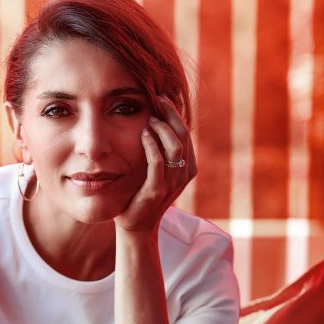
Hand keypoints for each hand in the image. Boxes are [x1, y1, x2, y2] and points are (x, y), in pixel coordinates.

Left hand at [114, 95, 196, 231]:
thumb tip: (157, 119)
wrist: (136, 225)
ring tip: (151, 117)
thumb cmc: (142, 194)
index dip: (176, 113)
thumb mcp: (157, 169)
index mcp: (188, 167)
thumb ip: (161, 150)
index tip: (162, 97)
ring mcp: (172, 183)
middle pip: (184, 136)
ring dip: (163, 128)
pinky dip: (152, 145)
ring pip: (175, 147)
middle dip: (171, 114)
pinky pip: (158, 162)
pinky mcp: (157, 190)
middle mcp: (184, 174)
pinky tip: (144, 133)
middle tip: (158, 98)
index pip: (186, 133)